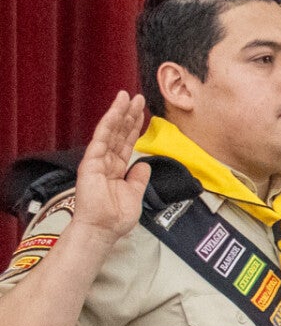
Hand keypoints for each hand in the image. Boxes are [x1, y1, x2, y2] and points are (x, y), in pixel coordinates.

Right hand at [69, 91, 150, 243]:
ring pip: (110, 131)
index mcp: (117, 169)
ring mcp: (98, 160)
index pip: (127, 143)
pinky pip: (101, 138)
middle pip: (119, 133)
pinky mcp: (91, 162)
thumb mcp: (135, 195)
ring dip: (119, 113)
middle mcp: (106, 162)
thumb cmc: (115, 218)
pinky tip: (115, 110)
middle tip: (136, 97)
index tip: (141, 112)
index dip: (134, 127)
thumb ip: (139, 179)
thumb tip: (144, 165)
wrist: (103, 230)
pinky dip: (109, 123)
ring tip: (127, 96)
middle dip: (128, 114)